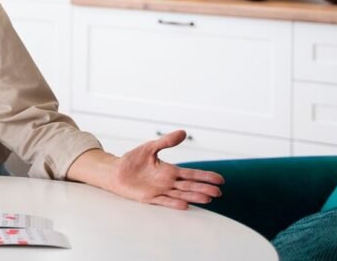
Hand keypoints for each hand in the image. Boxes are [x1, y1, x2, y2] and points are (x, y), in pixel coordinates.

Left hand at [109, 130, 223, 209]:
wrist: (116, 172)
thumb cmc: (133, 160)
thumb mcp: (150, 148)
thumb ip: (166, 142)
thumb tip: (183, 132)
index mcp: (170, 171)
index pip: (191, 174)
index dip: (205, 177)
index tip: (220, 180)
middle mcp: (168, 182)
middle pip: (189, 186)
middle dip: (204, 188)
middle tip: (219, 192)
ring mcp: (160, 191)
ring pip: (181, 194)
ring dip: (194, 196)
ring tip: (208, 199)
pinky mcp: (150, 198)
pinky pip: (164, 201)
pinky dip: (174, 203)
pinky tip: (185, 204)